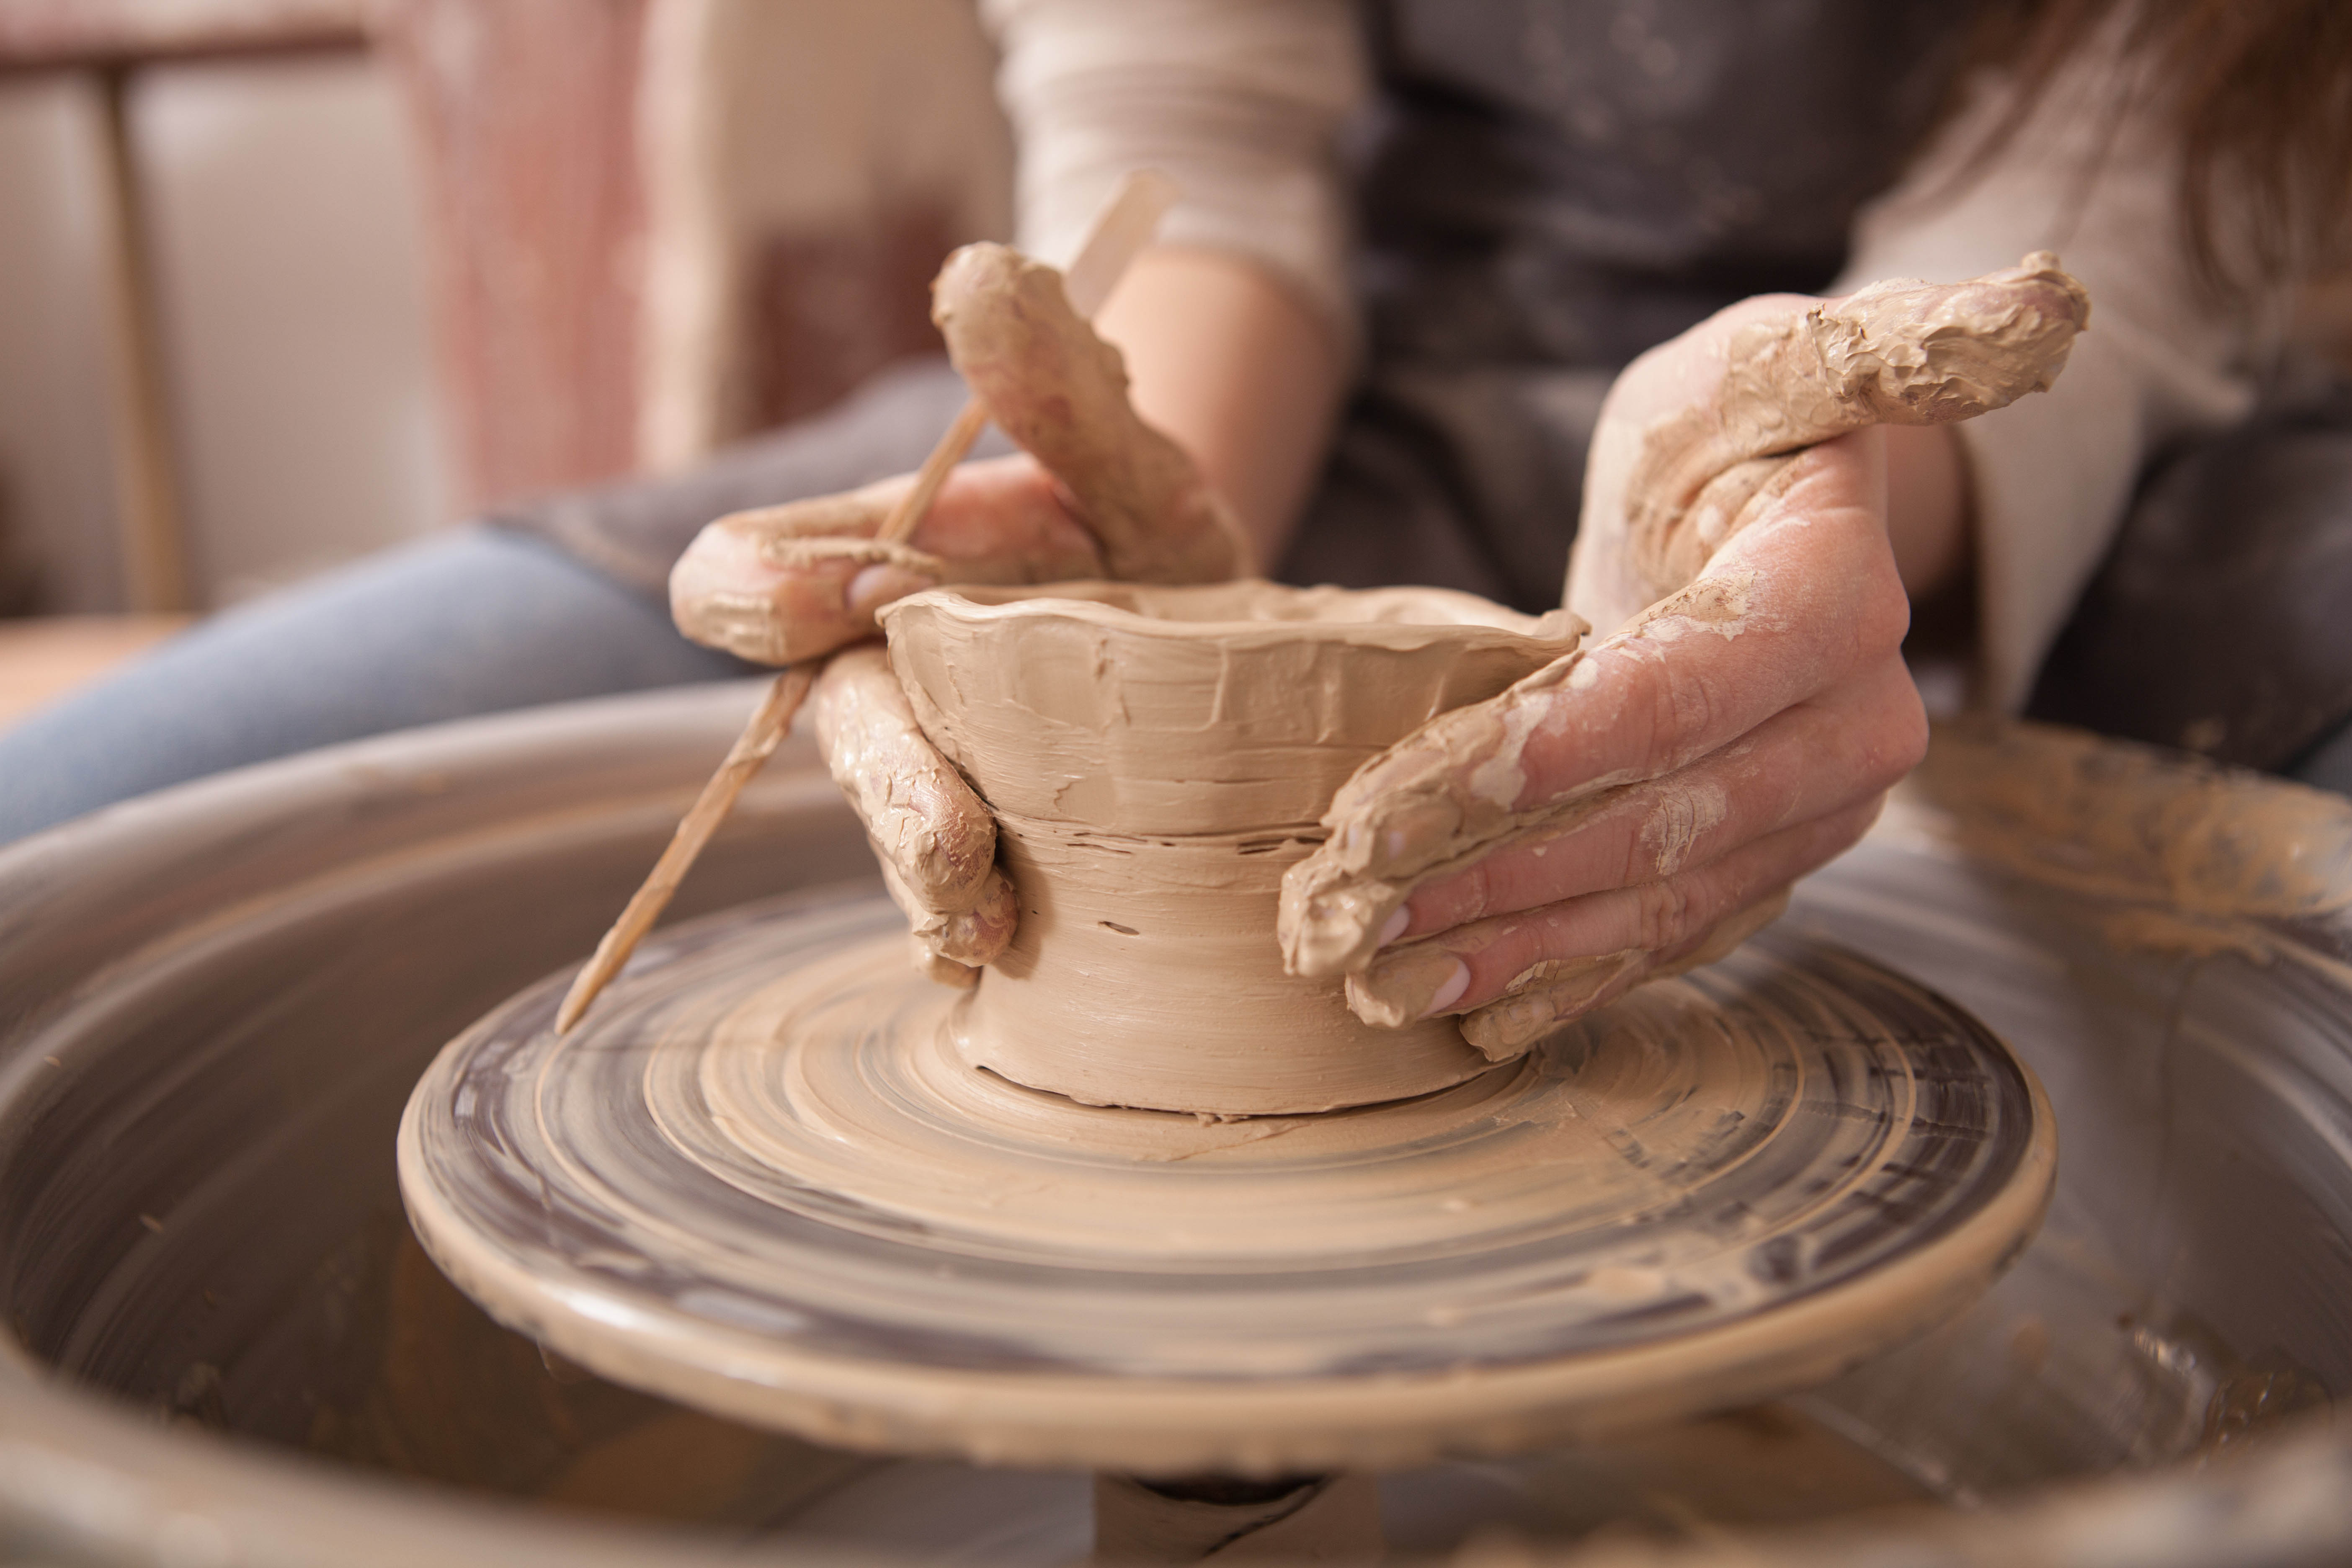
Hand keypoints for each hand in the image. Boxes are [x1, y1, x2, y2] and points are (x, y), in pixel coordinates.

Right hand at [668, 243, 1250, 974]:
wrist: (1214, 625)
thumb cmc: (1134, 532)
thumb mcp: (1118, 454)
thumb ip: (1053, 379)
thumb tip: (985, 271)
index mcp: (869, 569)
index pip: (741, 575)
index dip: (762, 591)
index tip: (830, 599)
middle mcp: (881, 676)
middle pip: (836, 730)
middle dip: (889, 789)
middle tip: (952, 846)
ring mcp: (935, 768)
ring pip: (894, 828)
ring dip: (934, 883)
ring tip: (990, 925)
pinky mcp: (996, 849)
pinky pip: (957, 901)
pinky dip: (982, 929)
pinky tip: (1018, 963)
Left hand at [1279, 255, 2089, 1056]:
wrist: (1754, 523)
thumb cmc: (1734, 433)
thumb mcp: (1769, 365)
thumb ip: (1874, 348)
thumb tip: (2039, 312)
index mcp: (1843, 589)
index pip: (1696, 688)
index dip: (1560, 751)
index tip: (1408, 795)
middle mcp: (1858, 721)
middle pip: (1670, 816)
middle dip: (1504, 868)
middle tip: (1354, 900)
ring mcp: (1818, 808)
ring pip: (1665, 896)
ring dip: (1521, 944)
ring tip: (1386, 971)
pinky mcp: (1771, 860)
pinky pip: (1672, 934)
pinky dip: (1569, 972)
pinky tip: (1472, 1007)